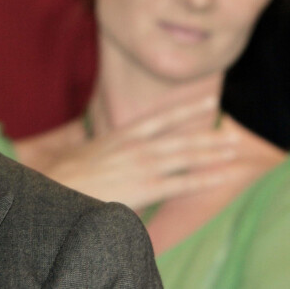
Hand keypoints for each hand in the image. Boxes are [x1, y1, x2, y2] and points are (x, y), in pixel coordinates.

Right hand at [19, 95, 240, 210]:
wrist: (56, 184)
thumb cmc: (66, 170)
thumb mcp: (82, 147)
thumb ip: (96, 140)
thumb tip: (92, 133)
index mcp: (122, 135)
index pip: (161, 119)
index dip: (186, 110)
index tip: (208, 102)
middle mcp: (136, 146)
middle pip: (180, 136)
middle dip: (208, 133)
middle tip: (232, 131)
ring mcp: (141, 165)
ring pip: (185, 156)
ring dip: (211, 152)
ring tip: (232, 148)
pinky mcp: (142, 187)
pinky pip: (180, 184)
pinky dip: (202, 179)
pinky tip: (220, 176)